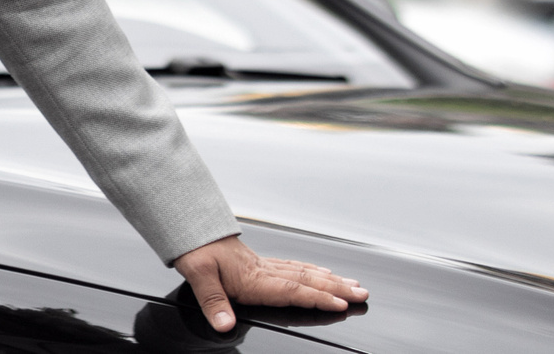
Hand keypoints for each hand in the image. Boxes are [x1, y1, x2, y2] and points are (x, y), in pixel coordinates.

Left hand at [172, 235, 364, 333]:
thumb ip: (213, 303)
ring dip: (331, 279)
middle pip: (307, 280)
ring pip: (305, 272)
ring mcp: (266, 265)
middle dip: (337, 288)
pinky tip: (323, 272)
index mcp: (253, 277)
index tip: (340, 303)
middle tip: (362, 293)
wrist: (191, 229)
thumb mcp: (198, 275)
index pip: (292, 289)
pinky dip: (314, 271)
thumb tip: (225, 325)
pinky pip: (295, 267)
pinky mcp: (262, 263)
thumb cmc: (197, 249)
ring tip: (352, 284)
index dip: (317, 297)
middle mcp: (264, 270)